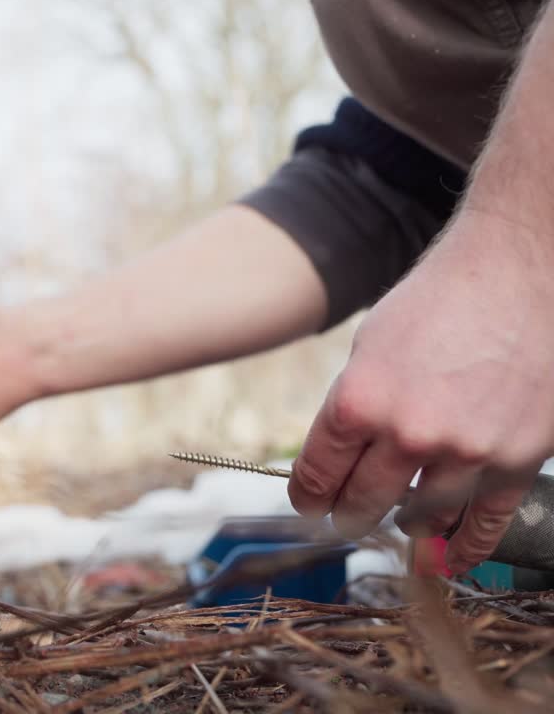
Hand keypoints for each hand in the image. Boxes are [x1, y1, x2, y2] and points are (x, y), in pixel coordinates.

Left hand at [290, 210, 553, 572]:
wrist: (521, 269)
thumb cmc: (440, 299)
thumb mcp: (371, 347)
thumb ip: (355, 406)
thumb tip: (339, 455)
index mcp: (359, 402)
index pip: (317, 474)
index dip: (307, 497)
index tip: (308, 504)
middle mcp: (408, 434)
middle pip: (361, 503)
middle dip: (345, 515)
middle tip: (341, 520)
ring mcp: (466, 452)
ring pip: (420, 518)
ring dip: (402, 528)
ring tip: (394, 529)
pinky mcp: (517, 459)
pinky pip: (487, 522)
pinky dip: (465, 546)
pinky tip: (449, 559)